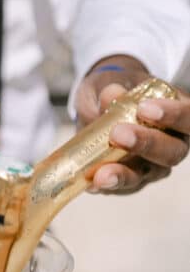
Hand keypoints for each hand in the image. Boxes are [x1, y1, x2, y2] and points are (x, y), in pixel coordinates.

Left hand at [74, 54, 189, 193]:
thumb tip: (111, 95)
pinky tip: (91, 183)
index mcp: (178, 118)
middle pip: (171, 152)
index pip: (189, 119)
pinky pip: (121, 187)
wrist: (100, 108)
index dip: (174, 116)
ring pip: (145, 175)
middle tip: (118, 133)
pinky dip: (106, 186)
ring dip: (124, 174)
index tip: (145, 109)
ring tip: (102, 173)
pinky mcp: (131, 181)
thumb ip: (111, 89)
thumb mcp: (111, 83)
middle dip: (146, 144)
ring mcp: (152, 167)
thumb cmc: (117, 93)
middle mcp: (172, 146)